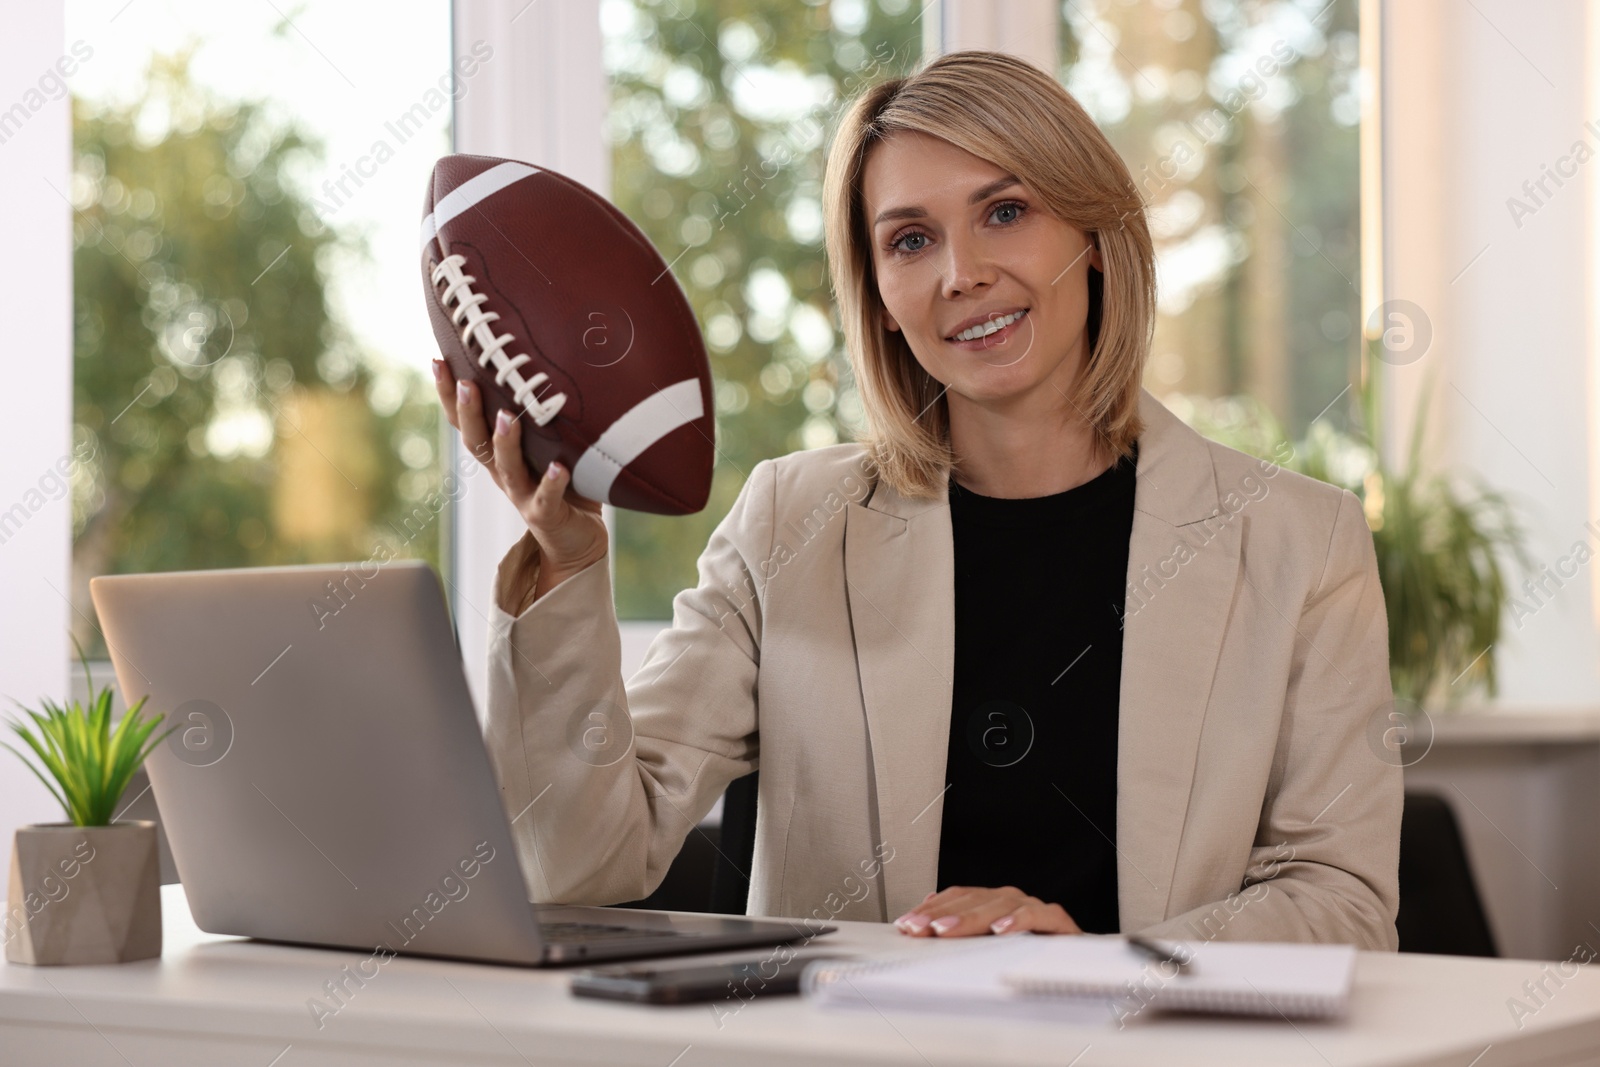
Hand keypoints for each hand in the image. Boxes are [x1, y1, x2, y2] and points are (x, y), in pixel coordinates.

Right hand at [432, 360, 607, 587]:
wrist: (577, 542)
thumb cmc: (565, 486)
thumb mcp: (549, 447)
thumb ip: (542, 417)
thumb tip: (548, 362)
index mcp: (499, 455)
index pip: (466, 422)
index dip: (448, 395)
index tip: (439, 361)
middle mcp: (504, 474)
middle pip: (477, 441)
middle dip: (468, 412)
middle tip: (465, 382)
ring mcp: (523, 495)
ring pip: (507, 468)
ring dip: (505, 442)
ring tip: (506, 417)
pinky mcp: (546, 515)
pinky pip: (547, 497)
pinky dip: (552, 483)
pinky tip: (560, 468)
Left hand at [893, 886, 1082, 936]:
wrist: (1078, 964)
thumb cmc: (1030, 954)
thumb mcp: (989, 949)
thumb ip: (961, 936)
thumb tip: (923, 928)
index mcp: (992, 903)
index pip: (956, 898)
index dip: (930, 908)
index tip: (907, 924)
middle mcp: (1010, 900)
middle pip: (973, 900)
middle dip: (942, 914)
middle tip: (919, 928)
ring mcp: (1033, 907)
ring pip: (1000, 904)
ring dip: (971, 917)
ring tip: (947, 929)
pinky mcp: (1058, 921)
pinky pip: (1039, 916)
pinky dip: (1019, 920)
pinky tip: (1001, 930)